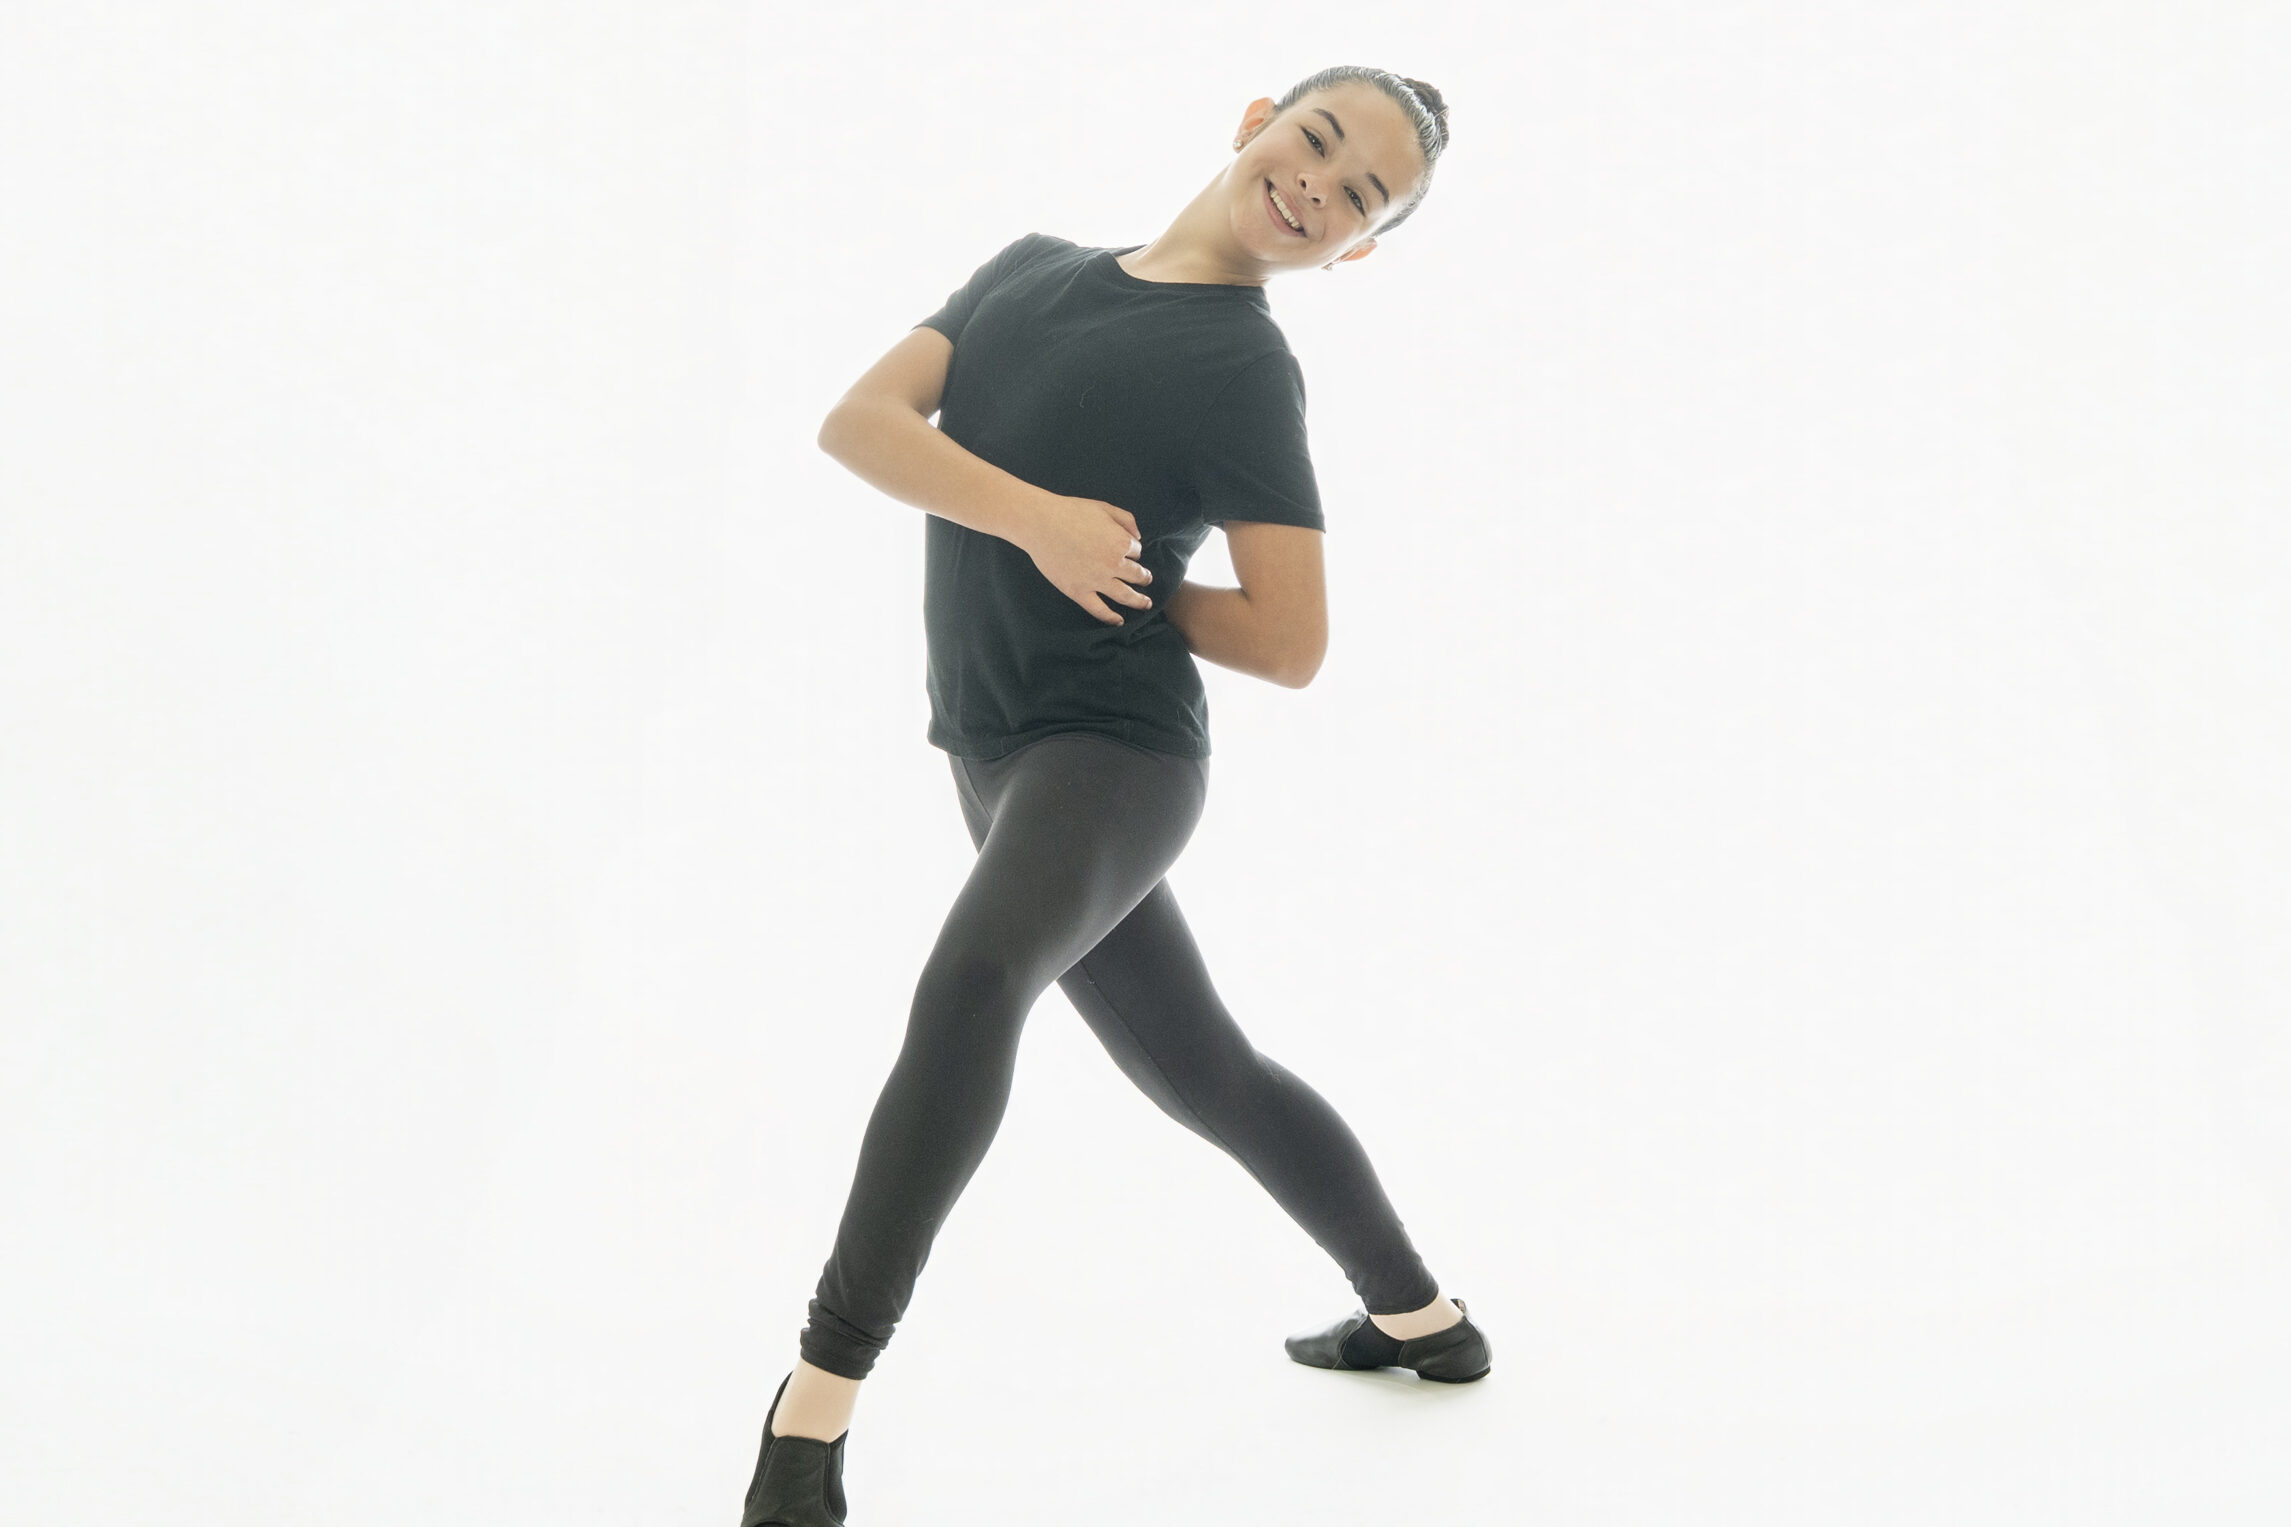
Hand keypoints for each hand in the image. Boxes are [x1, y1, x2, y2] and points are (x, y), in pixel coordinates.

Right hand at [1020, 492, 1152, 625]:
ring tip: (1145, 604)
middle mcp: (1113, 564)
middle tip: (1147, 579)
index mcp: (1121, 542)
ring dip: (1139, 601)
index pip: (1136, 551)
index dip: (1132, 549)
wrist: (1041, 523)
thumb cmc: (1071, 511)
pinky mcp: (1079, 592)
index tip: (1125, 548)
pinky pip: (1099, 610)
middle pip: (1136, 575)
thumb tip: (1139, 536)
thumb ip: (1126, 519)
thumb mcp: (1104, 507)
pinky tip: (1119, 621)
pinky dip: (1111, 618)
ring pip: (1125, 596)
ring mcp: (1096, 581)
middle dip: (1144, 577)